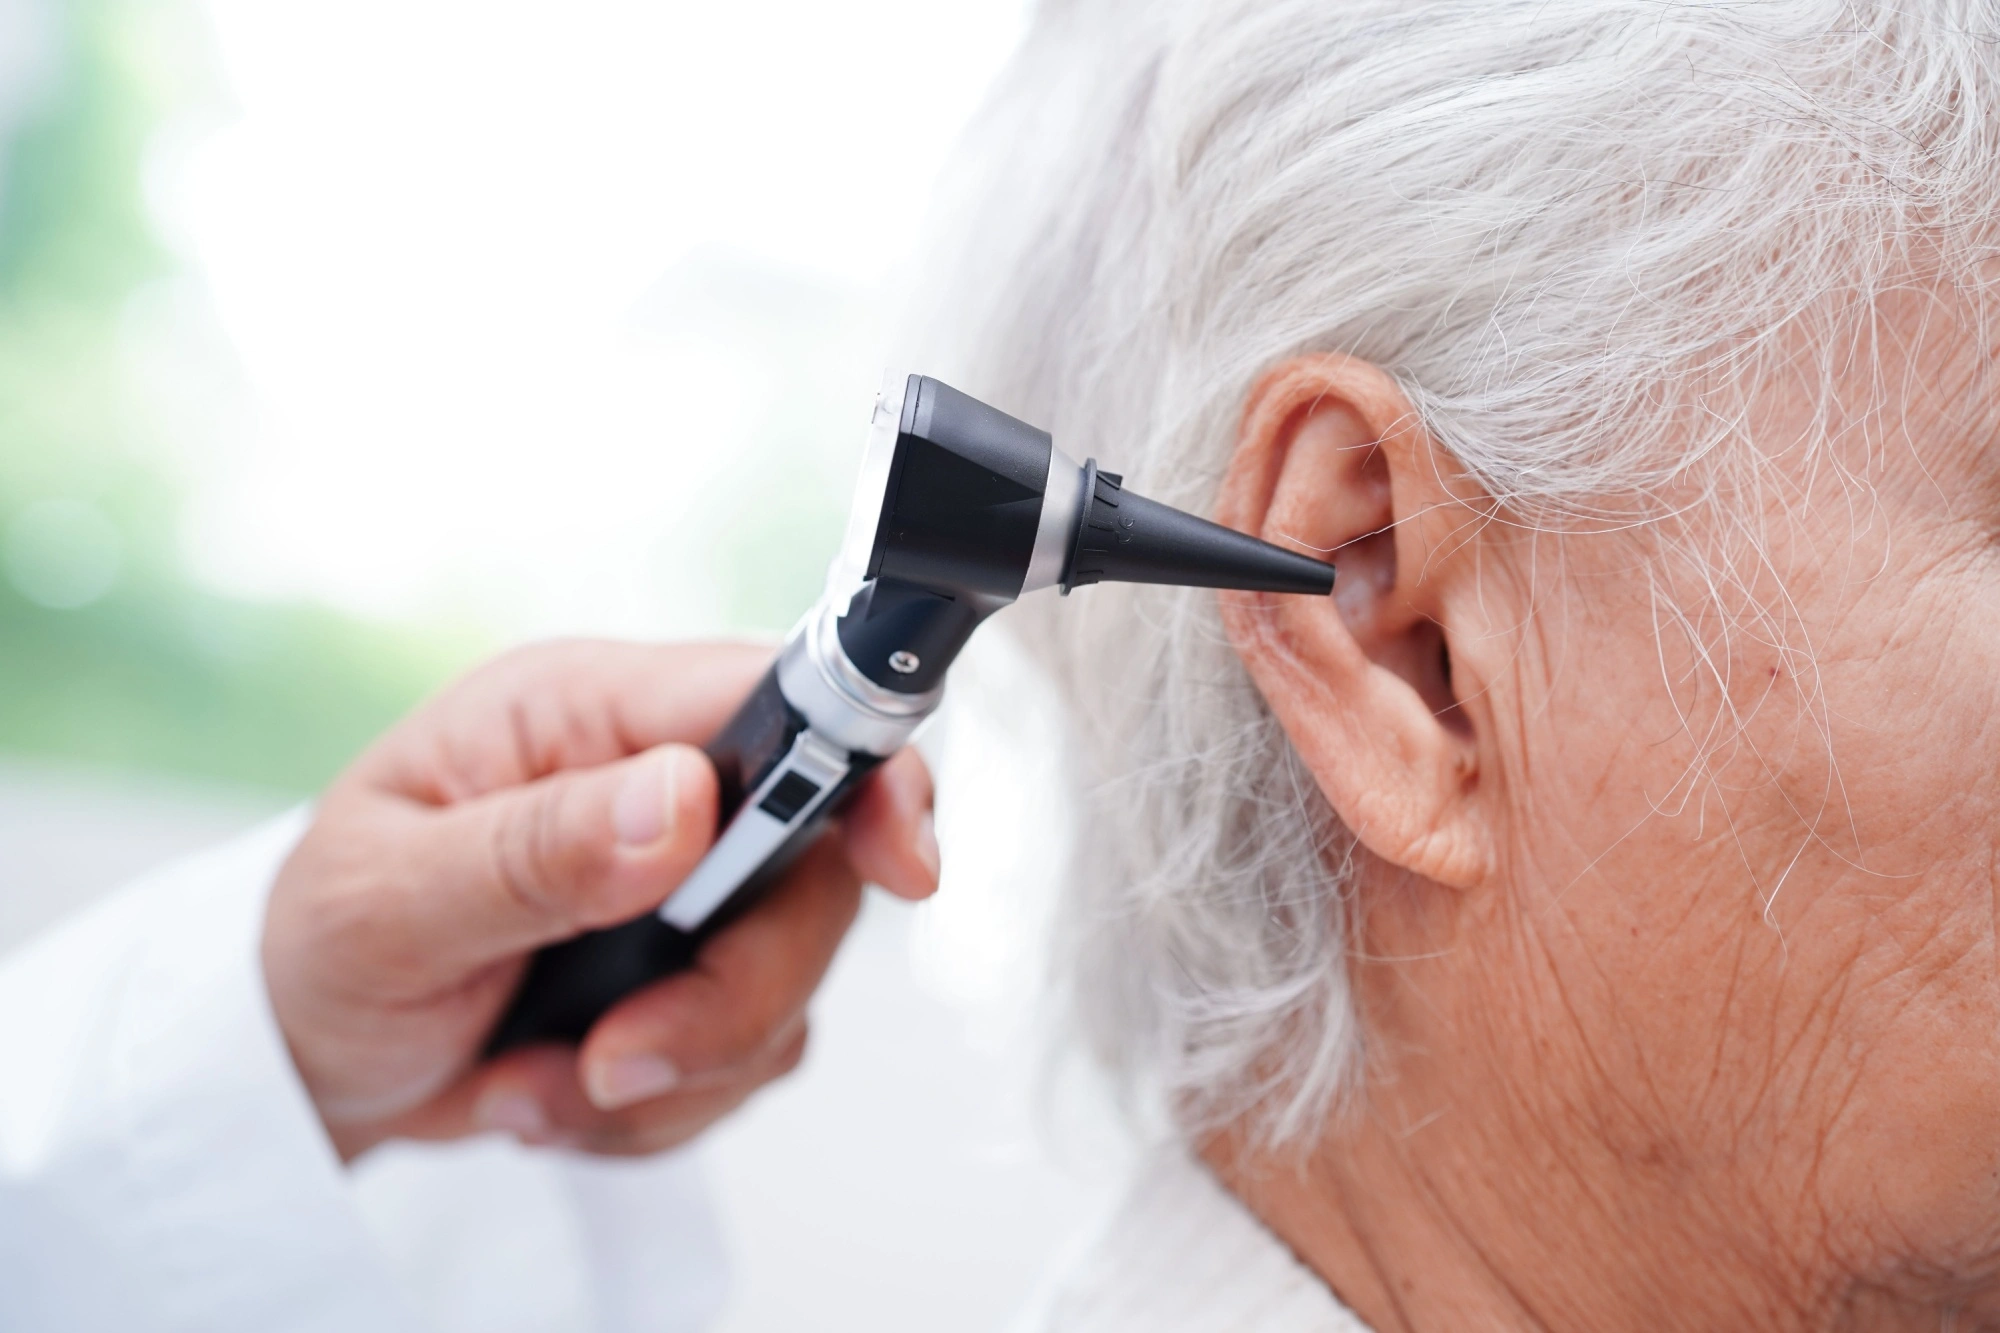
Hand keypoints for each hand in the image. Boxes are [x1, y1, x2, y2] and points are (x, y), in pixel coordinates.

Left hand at [262, 639, 937, 1160]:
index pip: (780, 699)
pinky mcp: (698, 976)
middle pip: (813, 872)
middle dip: (731, 994)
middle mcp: (658, 784)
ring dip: (674, 1070)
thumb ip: (537, 848)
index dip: (864, 770)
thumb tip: (685, 801)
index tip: (901, 863)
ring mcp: (691, 886)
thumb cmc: (320, 946)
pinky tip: (549, 1095)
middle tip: (616, 1062)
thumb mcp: (386, 898)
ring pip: (791, 984)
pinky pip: (750, 1057)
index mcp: (585, 712)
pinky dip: (656, 1109)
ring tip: (533, 1085)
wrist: (306, 1058)